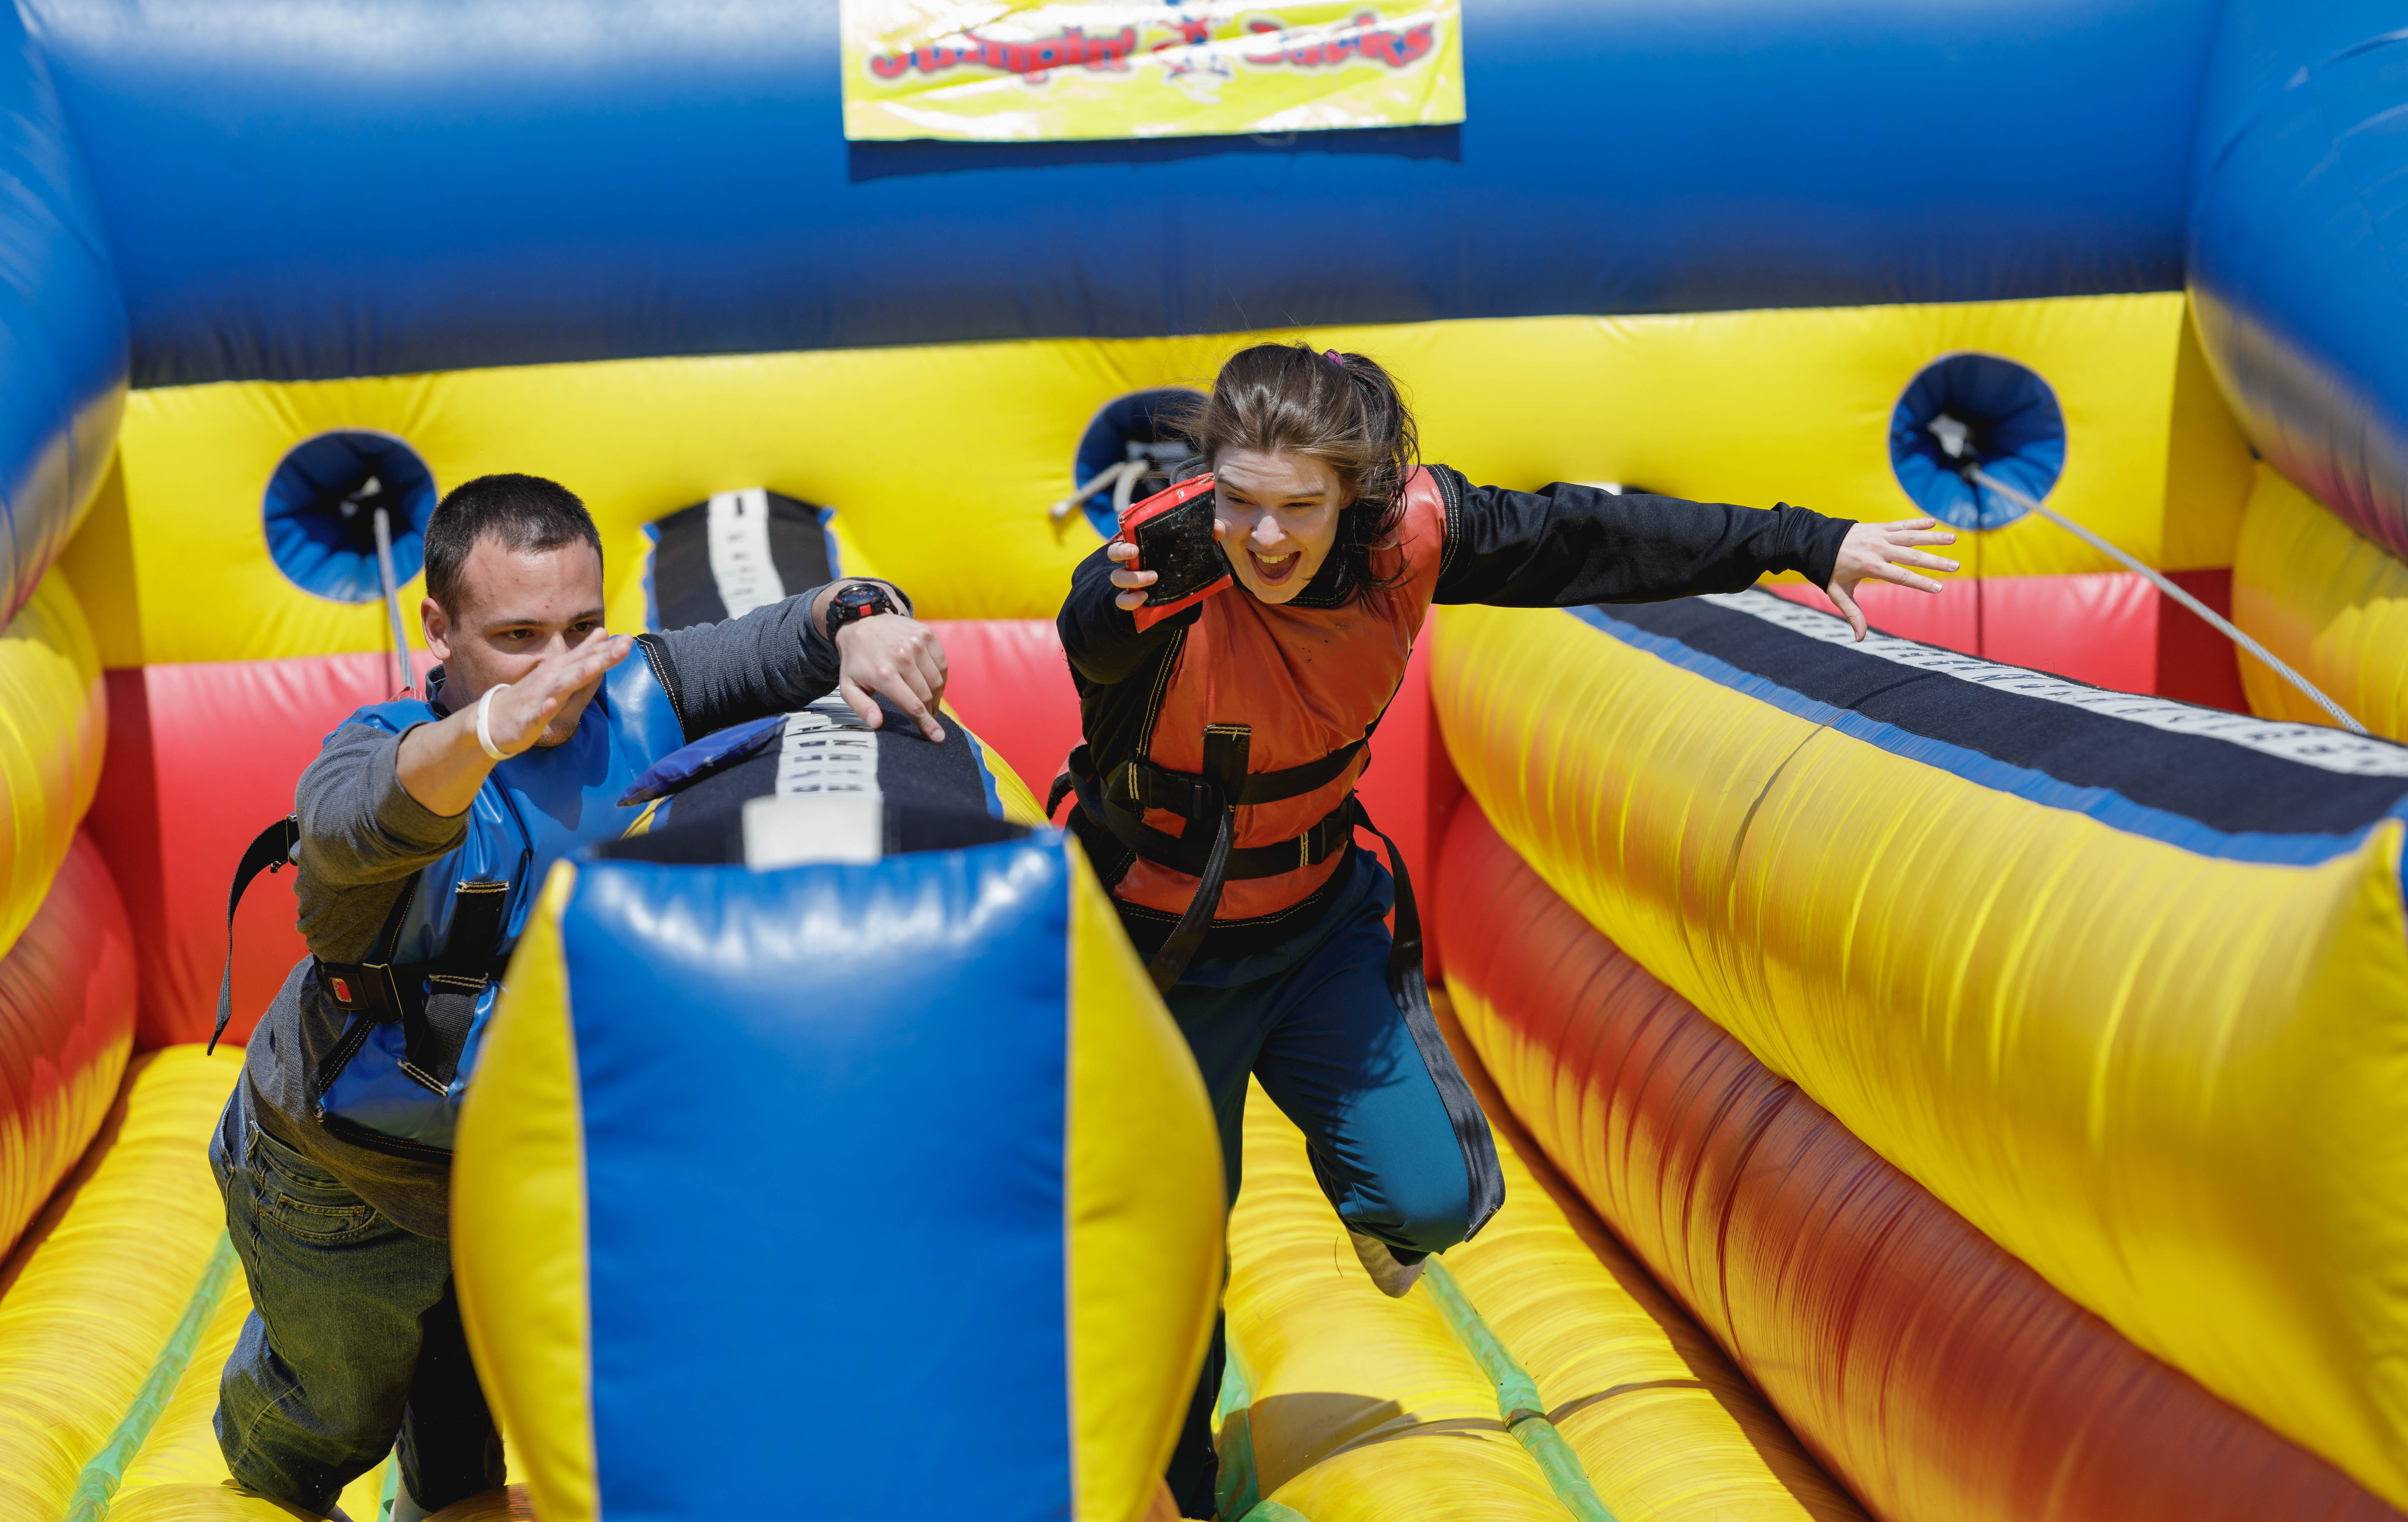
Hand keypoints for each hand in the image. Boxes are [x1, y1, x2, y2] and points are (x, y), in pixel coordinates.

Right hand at [483, 634, 633, 755]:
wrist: (494, 720)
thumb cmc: (532, 695)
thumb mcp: (560, 671)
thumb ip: (582, 654)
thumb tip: (603, 633)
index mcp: (560, 670)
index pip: (587, 656)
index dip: (608, 649)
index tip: (629, 639)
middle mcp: (550, 679)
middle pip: (579, 666)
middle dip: (601, 656)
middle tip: (624, 645)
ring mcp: (538, 698)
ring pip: (560, 686)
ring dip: (576, 675)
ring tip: (594, 666)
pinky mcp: (527, 718)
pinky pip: (536, 714)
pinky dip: (544, 709)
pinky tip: (551, 705)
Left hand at [836, 615, 947, 740]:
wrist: (862, 622)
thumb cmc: (856, 660)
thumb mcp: (848, 686)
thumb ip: (861, 706)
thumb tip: (877, 724)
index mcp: (884, 674)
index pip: (913, 705)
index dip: (927, 724)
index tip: (937, 738)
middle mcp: (902, 657)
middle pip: (927, 695)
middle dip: (930, 712)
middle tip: (928, 719)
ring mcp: (917, 643)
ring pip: (937, 681)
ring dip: (936, 696)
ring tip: (929, 702)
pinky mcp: (926, 634)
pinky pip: (942, 664)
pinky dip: (940, 678)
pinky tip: (931, 682)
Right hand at [1109, 520, 1232, 610]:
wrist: (1182, 591)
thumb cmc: (1183, 559)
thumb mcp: (1195, 546)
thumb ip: (1206, 534)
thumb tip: (1217, 528)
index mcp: (1142, 543)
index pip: (1127, 530)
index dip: (1127, 522)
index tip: (1134, 518)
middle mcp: (1131, 559)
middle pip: (1113, 552)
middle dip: (1121, 550)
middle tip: (1135, 550)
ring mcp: (1130, 579)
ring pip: (1117, 577)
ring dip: (1132, 577)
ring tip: (1153, 576)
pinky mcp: (1133, 598)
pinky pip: (1122, 601)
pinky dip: (1130, 600)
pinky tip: (1144, 597)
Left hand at [1824, 517, 1959, 640]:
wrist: (1816, 541)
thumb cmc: (1829, 570)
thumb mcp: (1837, 594)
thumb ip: (1852, 614)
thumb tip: (1860, 639)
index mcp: (1870, 566)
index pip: (1900, 576)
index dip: (1920, 582)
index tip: (1938, 588)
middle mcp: (1878, 549)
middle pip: (1912, 556)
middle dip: (1935, 561)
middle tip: (1955, 566)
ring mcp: (1879, 536)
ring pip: (1911, 536)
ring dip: (1933, 537)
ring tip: (1954, 538)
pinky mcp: (1879, 526)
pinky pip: (1901, 524)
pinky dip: (1917, 523)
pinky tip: (1933, 522)